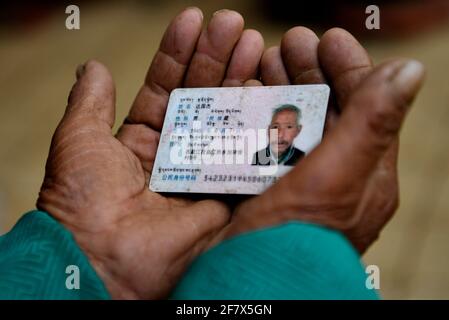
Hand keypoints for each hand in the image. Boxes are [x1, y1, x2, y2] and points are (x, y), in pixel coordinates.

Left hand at [37, 8, 263, 298]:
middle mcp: (175, 156)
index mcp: (141, 142)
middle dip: (218, 60)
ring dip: (240, 82)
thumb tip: (93, 67)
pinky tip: (262, 91)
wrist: (103, 259)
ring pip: (226, 122)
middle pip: (202, 99)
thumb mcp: (78, 141)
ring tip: (254, 44)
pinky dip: (254, 126)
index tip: (195, 20)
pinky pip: (243, 156)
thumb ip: (90, 103)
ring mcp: (202, 174)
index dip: (179, 54)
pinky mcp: (224, 196)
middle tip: (235, 25)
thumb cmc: (82, 200)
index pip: (166, 87)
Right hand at [220, 27, 424, 252]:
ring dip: (281, 89)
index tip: (326, 37)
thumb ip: (370, 127)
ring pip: (297, 122)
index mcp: (364, 174)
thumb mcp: (336, 180)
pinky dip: (259, 116)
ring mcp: (303, 183)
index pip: (365, 105)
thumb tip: (411, 71)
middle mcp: (336, 176)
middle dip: (308, 72)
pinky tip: (244, 101)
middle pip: (328, 109)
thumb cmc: (294, 241)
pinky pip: (271, 142)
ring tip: (262, 63)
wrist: (250, 288)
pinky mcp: (272, 190)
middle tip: (285, 43)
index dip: (348, 67)